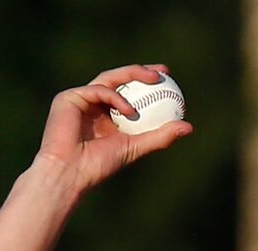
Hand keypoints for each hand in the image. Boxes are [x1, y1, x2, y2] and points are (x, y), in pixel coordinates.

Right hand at [36, 64, 191, 190]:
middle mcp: (93, 104)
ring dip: (132, 76)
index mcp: (106, 115)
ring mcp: (80, 98)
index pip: (129, 92)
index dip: (148, 83)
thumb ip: (159, 137)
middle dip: (142, 71)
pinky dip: (115, 97)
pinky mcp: (68, 97)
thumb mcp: (135, 148)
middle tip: (163, 71)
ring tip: (154, 80)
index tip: (169, 81)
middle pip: (119, 79)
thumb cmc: (99, 167)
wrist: (69, 174)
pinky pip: (98, 89)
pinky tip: (130, 111)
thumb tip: (188, 127)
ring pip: (110, 78)